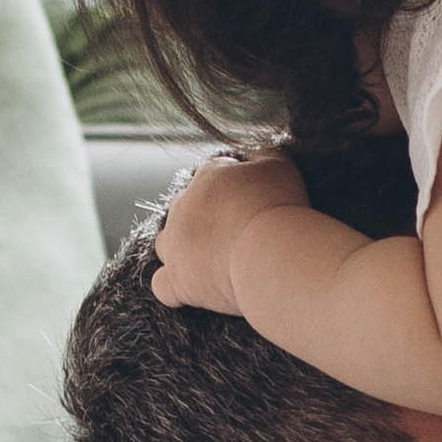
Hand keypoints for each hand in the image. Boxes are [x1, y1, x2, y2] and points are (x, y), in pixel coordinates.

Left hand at [151, 149, 309, 315]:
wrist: (270, 254)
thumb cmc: (277, 207)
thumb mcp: (280, 165)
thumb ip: (264, 155)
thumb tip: (256, 155)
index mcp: (206, 176)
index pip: (214, 174)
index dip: (235, 188)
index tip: (255, 202)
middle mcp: (182, 207)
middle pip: (187, 208)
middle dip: (208, 218)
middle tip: (239, 232)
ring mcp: (175, 245)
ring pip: (167, 243)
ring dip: (183, 248)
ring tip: (213, 258)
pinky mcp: (177, 280)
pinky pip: (162, 284)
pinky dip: (173, 285)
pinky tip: (190, 287)